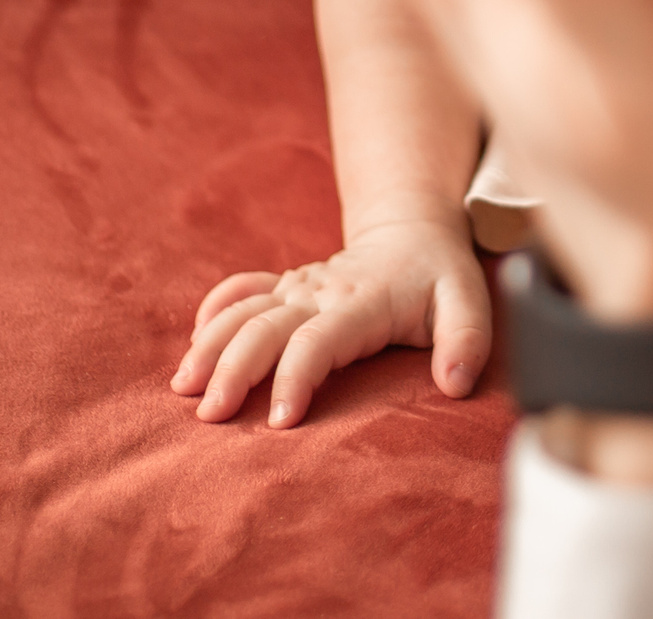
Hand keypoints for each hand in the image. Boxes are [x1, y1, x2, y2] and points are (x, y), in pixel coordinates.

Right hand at [171, 216, 492, 426]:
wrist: (413, 231)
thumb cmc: (439, 275)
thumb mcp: (468, 301)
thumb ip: (466, 339)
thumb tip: (457, 382)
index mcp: (360, 301)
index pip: (317, 341)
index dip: (296, 378)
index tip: (280, 422)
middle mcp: (319, 291)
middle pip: (265, 328)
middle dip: (234, 370)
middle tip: (212, 415)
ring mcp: (297, 286)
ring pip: (243, 312)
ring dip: (210, 346)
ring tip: (184, 388)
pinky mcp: (285, 285)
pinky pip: (242, 290)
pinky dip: (214, 310)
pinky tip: (192, 341)